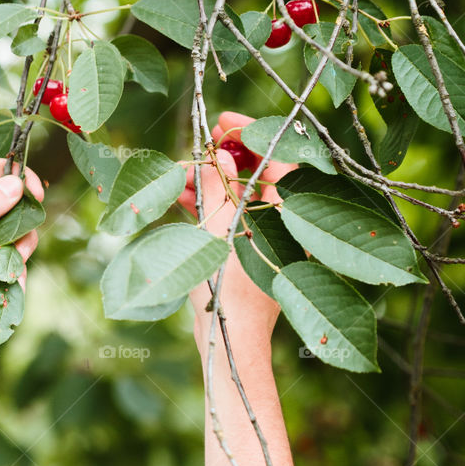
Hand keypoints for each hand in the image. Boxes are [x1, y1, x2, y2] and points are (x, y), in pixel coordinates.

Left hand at [0, 158, 44, 334]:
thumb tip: (17, 184)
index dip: (19, 183)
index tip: (37, 201)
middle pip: (4, 207)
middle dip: (17, 228)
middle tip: (21, 248)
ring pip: (1, 238)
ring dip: (11, 254)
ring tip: (12, 271)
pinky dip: (0, 274)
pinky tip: (8, 285)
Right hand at [177, 111, 295, 350]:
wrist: (230, 342)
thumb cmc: (229, 288)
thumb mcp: (217, 229)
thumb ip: (217, 188)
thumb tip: (219, 157)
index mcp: (286, 215)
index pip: (276, 158)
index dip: (250, 135)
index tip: (222, 123)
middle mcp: (282, 225)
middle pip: (256, 177)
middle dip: (223, 159)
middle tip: (199, 145)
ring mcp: (265, 241)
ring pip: (239, 199)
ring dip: (210, 184)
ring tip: (177, 176)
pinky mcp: (248, 256)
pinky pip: (231, 221)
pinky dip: (209, 208)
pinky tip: (181, 199)